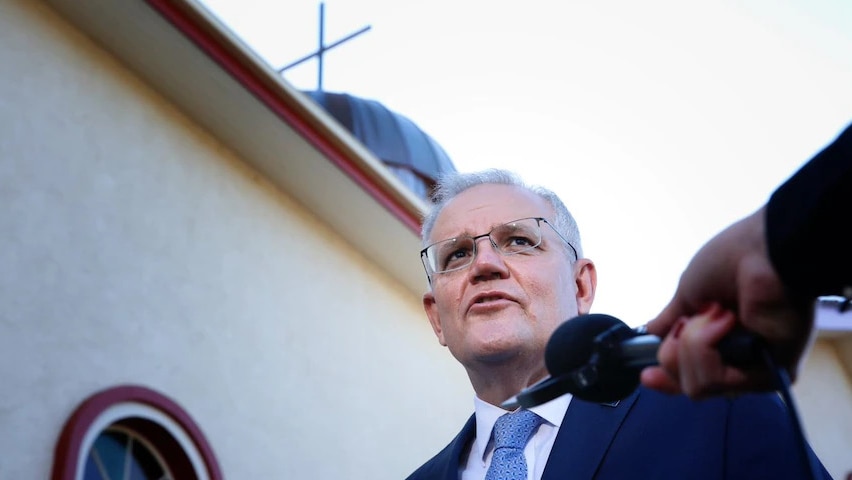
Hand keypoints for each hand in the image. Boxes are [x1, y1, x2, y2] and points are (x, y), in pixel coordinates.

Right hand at [640, 207, 814, 397]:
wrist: (762, 251)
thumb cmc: (730, 260)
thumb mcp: (688, 291)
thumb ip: (673, 317)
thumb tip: (652, 329)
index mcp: (720, 338)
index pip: (691, 373)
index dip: (667, 378)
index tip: (647, 376)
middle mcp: (738, 358)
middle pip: (688, 384)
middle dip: (674, 353)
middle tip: (686, 323)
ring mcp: (753, 369)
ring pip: (698, 386)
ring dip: (693, 346)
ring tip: (714, 314)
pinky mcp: (767, 375)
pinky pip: (716, 381)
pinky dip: (707, 348)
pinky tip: (726, 321)